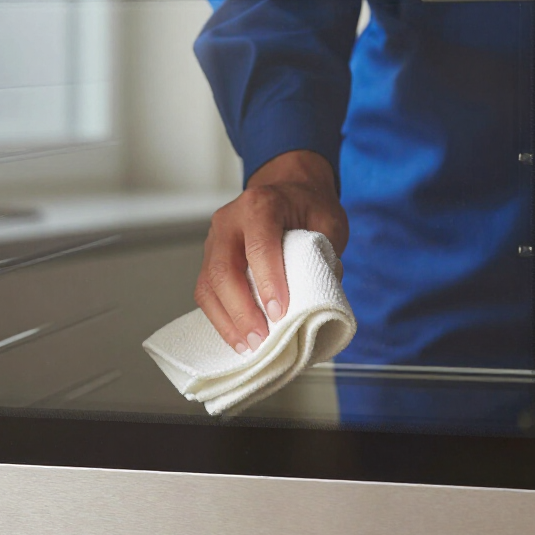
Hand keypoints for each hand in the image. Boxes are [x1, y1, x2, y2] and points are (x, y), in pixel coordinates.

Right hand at [194, 149, 347, 352]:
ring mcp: (215, 239)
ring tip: (248, 346)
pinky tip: (236, 336)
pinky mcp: (209, 258)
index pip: (259, 246)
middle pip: (224, 269)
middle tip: (262, 338)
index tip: (280, 312)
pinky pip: (206, 291)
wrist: (288, 189)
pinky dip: (220, 317)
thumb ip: (325, 255)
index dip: (268, 281)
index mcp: (261, 205)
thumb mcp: (328, 221)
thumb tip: (319, 299)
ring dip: (227, 320)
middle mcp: (230, 220)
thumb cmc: (307, 206)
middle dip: (242, 310)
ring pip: (208, 284)